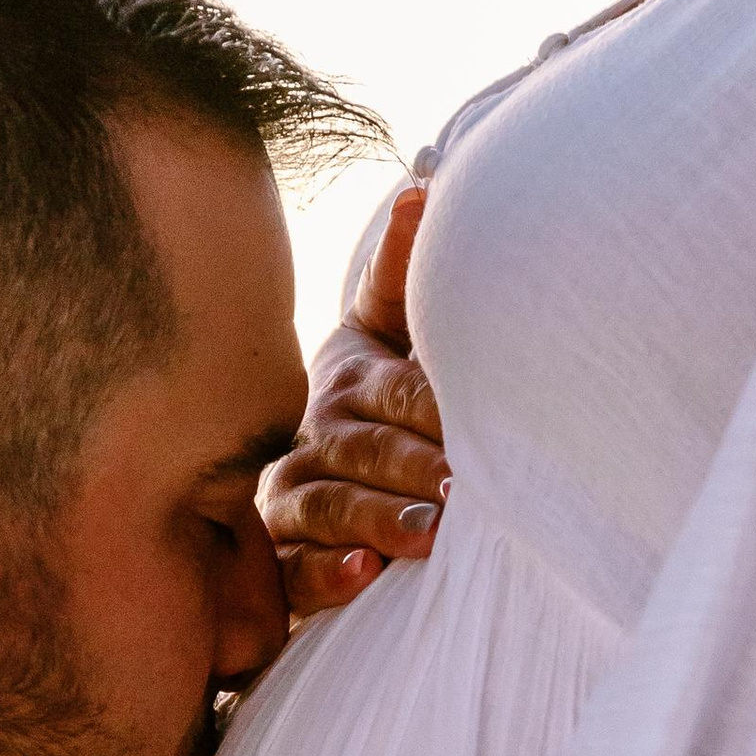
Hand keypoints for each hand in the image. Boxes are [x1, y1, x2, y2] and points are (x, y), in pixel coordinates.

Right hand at [262, 180, 448, 620]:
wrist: (327, 471)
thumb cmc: (379, 398)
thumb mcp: (388, 329)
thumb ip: (404, 270)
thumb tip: (426, 179)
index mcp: (347, 380)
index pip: (390, 389)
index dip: (431, 405)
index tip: (472, 419)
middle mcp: (312, 436)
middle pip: (361, 450)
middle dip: (411, 466)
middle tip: (462, 484)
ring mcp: (290, 499)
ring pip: (326, 507)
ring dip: (376, 519)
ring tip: (428, 535)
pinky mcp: (283, 562)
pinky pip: (294, 574)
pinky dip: (327, 575)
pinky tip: (365, 574)